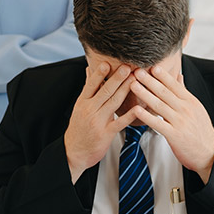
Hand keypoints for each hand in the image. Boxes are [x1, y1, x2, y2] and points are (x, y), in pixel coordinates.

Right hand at [64, 62, 140, 182]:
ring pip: (113, 103)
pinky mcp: (106, 134)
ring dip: (125, 90)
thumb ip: (87, 88)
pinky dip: (129, 115)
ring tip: (135, 79)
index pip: (91, 84)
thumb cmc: (79, 127)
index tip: (108, 62)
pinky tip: (138, 108)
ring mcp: (98, 121)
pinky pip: (119, 122)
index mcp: (83, 102)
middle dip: (117, 78)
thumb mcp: (79, 106)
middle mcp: (89, 110)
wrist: (74, 151)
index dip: (99, 73)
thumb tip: (89, 69)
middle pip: (104, 91)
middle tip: (127, 66)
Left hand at [130, 64, 213, 182]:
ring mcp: (179, 122)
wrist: (209, 152)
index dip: (162, 75)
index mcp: (190, 101)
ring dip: (145, 94)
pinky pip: (158, 123)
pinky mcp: (174, 135)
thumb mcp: (196, 107)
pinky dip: (146, 116)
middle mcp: (185, 109)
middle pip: (164, 92)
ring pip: (159, 105)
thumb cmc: (201, 130)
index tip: (151, 65)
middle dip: (150, 80)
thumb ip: (184, 92)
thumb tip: (179, 75)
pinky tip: (136, 110)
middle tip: (138, 71)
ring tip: (133, 85)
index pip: (174, 85)